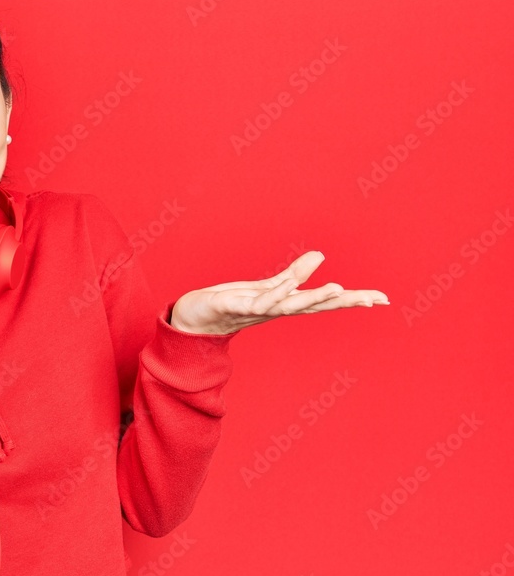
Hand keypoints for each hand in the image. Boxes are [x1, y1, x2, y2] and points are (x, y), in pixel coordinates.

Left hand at [171, 250, 388, 334]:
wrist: (194, 319)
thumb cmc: (231, 303)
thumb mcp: (265, 287)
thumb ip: (292, 275)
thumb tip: (320, 256)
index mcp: (285, 304)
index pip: (324, 302)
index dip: (352, 299)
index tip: (382, 299)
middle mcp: (276, 310)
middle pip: (315, 306)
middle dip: (344, 301)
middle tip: (374, 299)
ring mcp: (257, 310)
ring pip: (290, 305)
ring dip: (314, 298)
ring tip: (338, 288)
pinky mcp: (236, 307)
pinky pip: (258, 300)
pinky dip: (275, 294)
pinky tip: (289, 286)